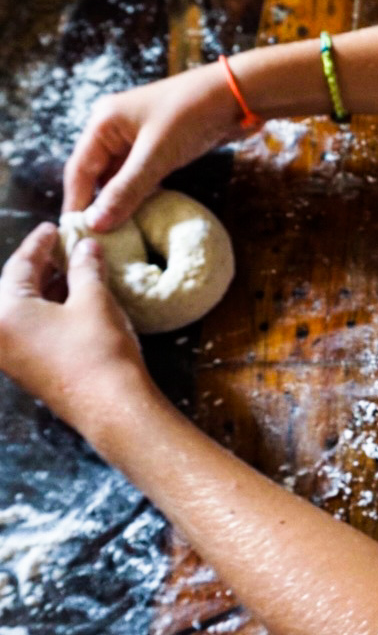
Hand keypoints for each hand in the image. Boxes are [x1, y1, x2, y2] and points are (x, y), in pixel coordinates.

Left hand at [0, 224, 152, 441]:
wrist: (110, 407)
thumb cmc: (98, 350)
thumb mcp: (93, 300)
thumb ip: (85, 267)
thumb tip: (85, 245)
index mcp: (5, 312)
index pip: (19, 265)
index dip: (40, 243)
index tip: (54, 228)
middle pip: (14, 288)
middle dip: (41, 266)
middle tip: (64, 247)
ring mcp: (9, 355)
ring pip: (21, 310)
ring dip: (45, 289)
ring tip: (73, 271)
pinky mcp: (25, 369)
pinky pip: (27, 329)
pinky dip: (46, 311)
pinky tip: (71, 301)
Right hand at [62, 62, 243, 231]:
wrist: (237, 95)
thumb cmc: (192, 114)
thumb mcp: (157, 154)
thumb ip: (126, 190)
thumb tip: (96, 223)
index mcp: (103, 122)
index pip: (78, 170)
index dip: (76, 203)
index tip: (76, 235)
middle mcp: (114, 128)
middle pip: (96, 174)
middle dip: (98, 204)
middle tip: (98, 240)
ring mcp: (138, 137)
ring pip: (119, 176)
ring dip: (120, 201)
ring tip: (118, 235)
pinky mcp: (159, 145)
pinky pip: (140, 174)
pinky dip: (139, 192)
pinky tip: (142, 214)